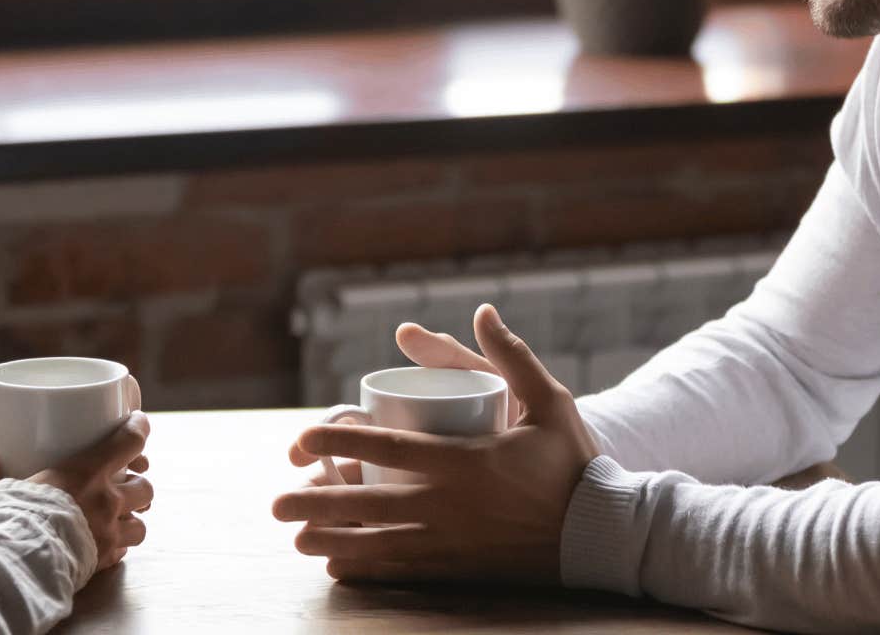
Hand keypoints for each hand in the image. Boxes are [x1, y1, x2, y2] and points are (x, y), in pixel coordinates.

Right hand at [0, 413, 155, 569]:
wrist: (16, 562)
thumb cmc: (10, 518)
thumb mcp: (8, 487)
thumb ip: (3, 477)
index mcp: (88, 472)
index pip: (130, 441)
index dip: (139, 428)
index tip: (139, 423)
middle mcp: (107, 501)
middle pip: (144, 486)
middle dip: (138, 485)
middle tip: (124, 485)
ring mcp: (110, 533)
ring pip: (140, 524)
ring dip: (132, 521)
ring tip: (118, 521)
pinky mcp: (104, 560)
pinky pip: (123, 552)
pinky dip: (117, 548)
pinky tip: (104, 545)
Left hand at [273, 304, 598, 583]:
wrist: (601, 532)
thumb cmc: (573, 463)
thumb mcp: (551, 400)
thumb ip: (513, 355)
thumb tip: (482, 310)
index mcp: (463, 460)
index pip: (386, 448)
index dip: (338, 442)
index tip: (302, 440)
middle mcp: (448, 504)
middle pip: (367, 503)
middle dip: (316, 502)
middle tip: (277, 503)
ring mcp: (452, 541)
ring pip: (378, 543)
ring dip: (332, 541)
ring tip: (296, 539)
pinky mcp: (460, 568)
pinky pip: (403, 570)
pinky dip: (367, 569)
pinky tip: (338, 568)